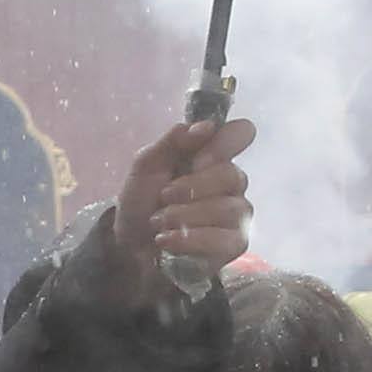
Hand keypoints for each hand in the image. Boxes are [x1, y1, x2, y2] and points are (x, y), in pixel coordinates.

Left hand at [99, 117, 254, 287]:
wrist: (129, 245)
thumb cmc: (142, 201)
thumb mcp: (146, 165)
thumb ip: (173, 140)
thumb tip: (206, 126)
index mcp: (213, 156)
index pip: (242, 133)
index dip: (223, 142)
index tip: (196, 159)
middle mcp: (232, 183)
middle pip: (232, 174)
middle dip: (191, 187)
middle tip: (164, 196)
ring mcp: (237, 214)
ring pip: (228, 208)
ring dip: (185, 215)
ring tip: (158, 222)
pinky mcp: (235, 244)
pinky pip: (224, 238)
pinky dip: (189, 239)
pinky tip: (167, 240)